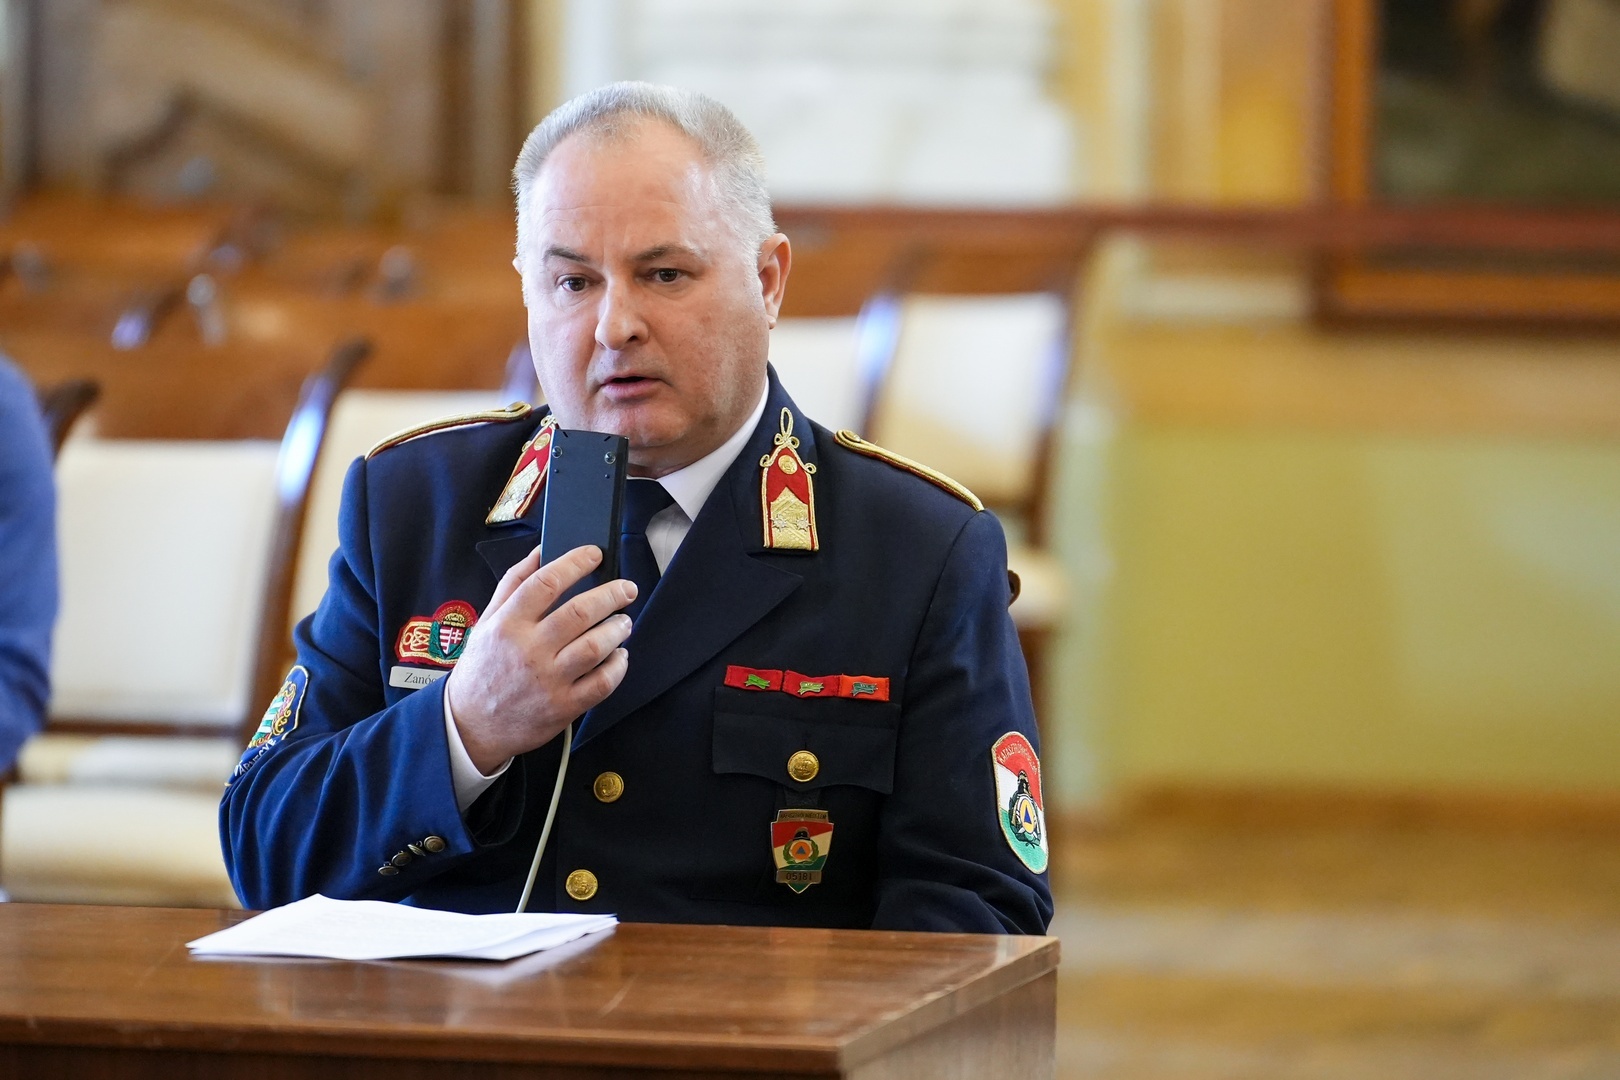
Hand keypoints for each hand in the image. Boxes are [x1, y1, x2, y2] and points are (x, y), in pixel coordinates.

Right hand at [444, 545, 635, 773]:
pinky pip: (602, 682)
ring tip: (624, 621)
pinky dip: (618, 665)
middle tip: (627, 589)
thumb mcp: (488, 620)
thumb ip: (514, 583)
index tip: (595, 554)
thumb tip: (541, 549)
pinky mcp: (563, 706)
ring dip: (618, 628)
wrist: (472, 723)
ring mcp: (548, 681)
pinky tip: (619, 655)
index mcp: (508, 624)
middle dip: (611, 594)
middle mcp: (529, 650)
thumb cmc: (484, 666)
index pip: (546, 582)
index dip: (575, 562)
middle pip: (579, 612)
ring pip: (595, 646)